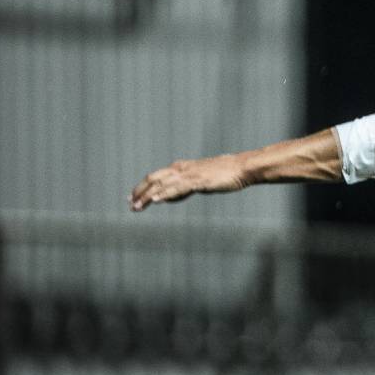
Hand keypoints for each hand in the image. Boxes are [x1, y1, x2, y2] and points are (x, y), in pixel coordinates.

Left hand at [129, 155, 247, 210]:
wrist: (243, 167)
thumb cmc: (226, 173)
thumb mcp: (202, 179)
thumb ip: (186, 186)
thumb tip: (173, 195)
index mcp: (182, 167)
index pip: (157, 176)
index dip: (143, 186)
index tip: (133, 196)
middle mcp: (182, 169)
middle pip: (154, 178)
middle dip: (140, 192)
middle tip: (130, 204)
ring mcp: (190, 174)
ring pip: (163, 184)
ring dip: (148, 196)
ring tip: (137, 207)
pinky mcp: (198, 181)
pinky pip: (178, 188)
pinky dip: (166, 194)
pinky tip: (157, 200)